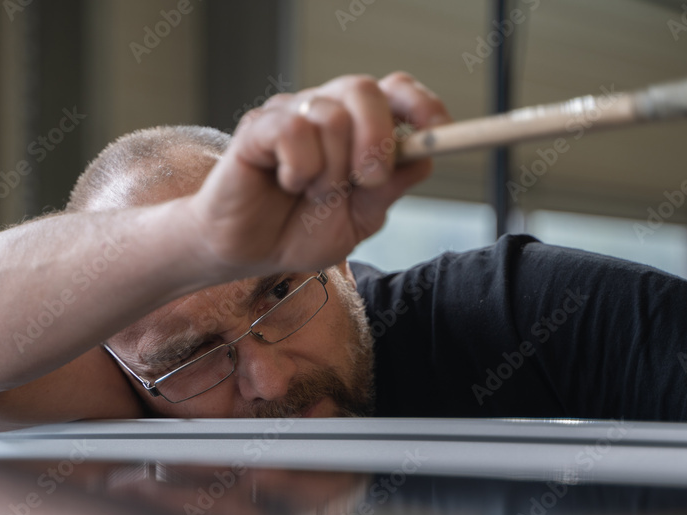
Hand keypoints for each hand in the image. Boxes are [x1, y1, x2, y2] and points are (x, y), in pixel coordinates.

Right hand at [190, 72, 450, 277]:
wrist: (247, 253)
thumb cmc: (298, 231)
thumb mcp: (358, 220)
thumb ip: (388, 189)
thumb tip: (422, 157)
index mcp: (356, 128)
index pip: (395, 90)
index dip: (421, 104)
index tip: (439, 132)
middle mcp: (325, 111)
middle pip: (364, 89)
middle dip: (377, 139)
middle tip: (366, 180)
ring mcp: (290, 115)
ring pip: (331, 116)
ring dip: (331, 170)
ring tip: (311, 194)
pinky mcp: (258, 128)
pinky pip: (293, 131)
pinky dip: (300, 168)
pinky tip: (288, 184)